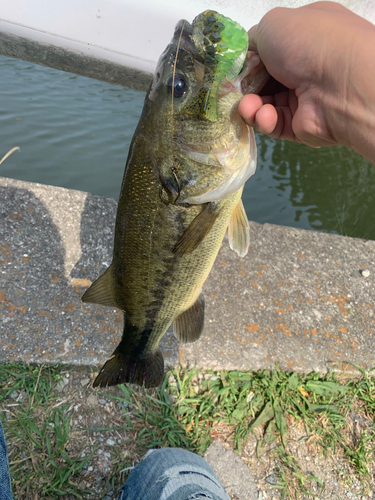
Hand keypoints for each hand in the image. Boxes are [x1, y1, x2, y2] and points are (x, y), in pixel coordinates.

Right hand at [239, 2, 374, 160]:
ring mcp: (306, 96)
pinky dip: (264, 120)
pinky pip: (275, 124)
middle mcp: (307, 65)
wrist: (341, 84)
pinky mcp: (303, 125)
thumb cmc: (309, 44)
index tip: (232, 68)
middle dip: (245, 86)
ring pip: (266, 103)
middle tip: (231, 91)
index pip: (269, 49)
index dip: (248, 59)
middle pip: (264, 79)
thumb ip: (252, 39)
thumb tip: (245, 54)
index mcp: (305, 36)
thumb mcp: (272, 24)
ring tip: (247, 107)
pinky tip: (262, 115)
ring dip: (251, 105)